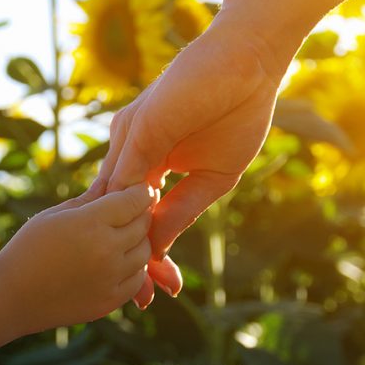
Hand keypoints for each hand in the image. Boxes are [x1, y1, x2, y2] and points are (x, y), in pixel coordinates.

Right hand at [0, 183, 155, 332]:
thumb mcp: (54, 215)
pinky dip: (134, 267)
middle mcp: (106, 250)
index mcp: (90, 223)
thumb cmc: (27, 248)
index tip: (140, 189)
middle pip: (143, 224)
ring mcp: (110, 278)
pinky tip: (119, 260)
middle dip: (141, 213)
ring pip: (145, 253)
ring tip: (125, 234)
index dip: (140, 192)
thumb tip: (111, 180)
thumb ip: (88, 198)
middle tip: (135, 208)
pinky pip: (137, 279)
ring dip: (139, 241)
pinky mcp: (110, 301)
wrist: (11, 297)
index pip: (134, 200)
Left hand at [92, 17, 282, 306]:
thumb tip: (158, 246)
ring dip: (123, 245)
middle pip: (117, 214)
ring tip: (134, 285)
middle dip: (128, 258)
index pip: (135, 215)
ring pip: (115, 202)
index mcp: (147, 161)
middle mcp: (130, 151)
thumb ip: (182, 208)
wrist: (250, 62)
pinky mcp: (139, 127)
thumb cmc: (237, 112)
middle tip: (138, 302)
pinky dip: (126, 215)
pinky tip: (133, 246)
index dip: (144, 253)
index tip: (153, 292)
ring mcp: (130, 138)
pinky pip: (125, 178)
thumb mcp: (213, 176)